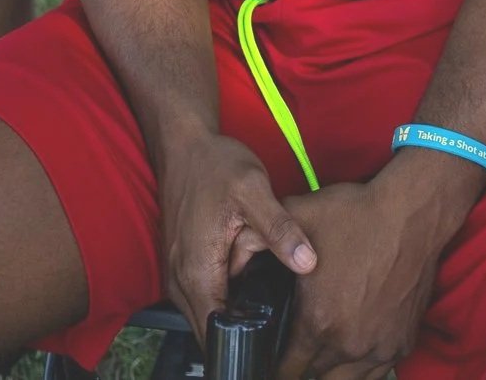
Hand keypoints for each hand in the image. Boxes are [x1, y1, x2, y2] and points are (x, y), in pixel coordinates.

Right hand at [157, 131, 318, 336]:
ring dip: (232, 316)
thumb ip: (280, 229)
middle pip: (210, 330)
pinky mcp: (183, 264)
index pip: (217, 331)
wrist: (184, 143)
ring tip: (268, 306)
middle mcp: (181, 279)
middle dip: (241, 334)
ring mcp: (178, 273)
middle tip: (279, 326)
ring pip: (206, 315)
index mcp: (198, 269)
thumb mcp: (254, 190)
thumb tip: (307, 263)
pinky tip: (249, 284)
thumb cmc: (215, 164)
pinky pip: (202, 297)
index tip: (273, 338)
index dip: (245, 341)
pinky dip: (224, 298)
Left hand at [275, 178, 452, 379]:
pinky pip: (377, 371)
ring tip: (324, 349)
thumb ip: (257, 238)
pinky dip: (363, 364)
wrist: (411, 214)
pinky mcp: (402, 343)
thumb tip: (232, 248)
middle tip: (296, 348)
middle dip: (302, 365)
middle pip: (315, 377)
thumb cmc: (356, 216)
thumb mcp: (298, 218)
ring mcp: (379, 348)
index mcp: (318, 324)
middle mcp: (349, 345)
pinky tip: (354, 343)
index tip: (271, 353)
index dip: (273, 364)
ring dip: (333, 369)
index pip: (286, 370)